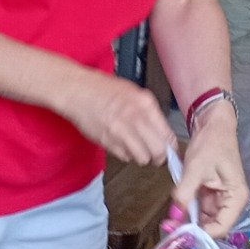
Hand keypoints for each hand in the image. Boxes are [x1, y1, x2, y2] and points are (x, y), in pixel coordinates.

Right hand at [60, 68, 177, 165]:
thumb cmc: (104, 90)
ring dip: (141, 157)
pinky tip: (121, 143)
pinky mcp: (108, 142)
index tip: (169, 150)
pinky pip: (125, 157)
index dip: (170, 147)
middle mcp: (136, 118)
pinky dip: (126, 154)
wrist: (78, 91)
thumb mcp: (134, 94)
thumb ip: (150, 113)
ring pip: (142, 158)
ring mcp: (121, 131)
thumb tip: (164, 134)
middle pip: (158, 151)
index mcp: (146, 104)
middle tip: (156, 156)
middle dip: (159, 157)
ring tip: (136, 148)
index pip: (168, 135)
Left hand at [172, 103, 248, 235]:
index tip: (181, 234)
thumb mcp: (196, 169)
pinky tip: (175, 211)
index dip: (202, 234)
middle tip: (170, 229)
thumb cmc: (211, 144)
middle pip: (212, 225)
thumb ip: (185, 194)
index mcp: (236, 197)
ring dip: (188, 220)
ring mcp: (221, 198)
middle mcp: (231, 202)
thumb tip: (173, 216)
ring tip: (169, 222)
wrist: (213, 124)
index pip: (221, 227)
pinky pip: (199, 207)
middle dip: (192, 228)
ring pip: (204, 218)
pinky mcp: (211, 193)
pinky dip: (187, 209)